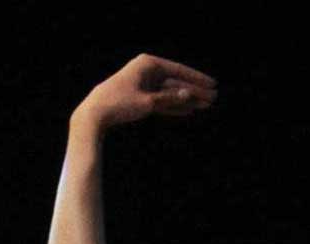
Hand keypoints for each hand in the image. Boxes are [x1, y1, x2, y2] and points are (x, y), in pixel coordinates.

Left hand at [75, 54, 217, 131]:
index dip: (197, 79)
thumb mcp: (148, 102)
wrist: (96, 113)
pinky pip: (163, 100)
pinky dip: (174, 105)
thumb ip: (169, 98)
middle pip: (176, 81)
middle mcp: (147, 70)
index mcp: (148, 64)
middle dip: (195, 91)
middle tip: (213, 99)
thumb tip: (189, 95)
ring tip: (205, 106)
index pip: (178, 70)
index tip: (213, 85)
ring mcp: (144, 83)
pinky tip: (188, 110)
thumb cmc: (119, 104)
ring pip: (170, 92)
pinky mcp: (140, 96)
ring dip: (187, 99)